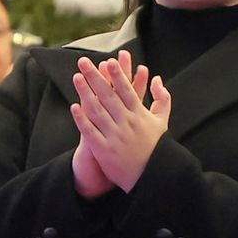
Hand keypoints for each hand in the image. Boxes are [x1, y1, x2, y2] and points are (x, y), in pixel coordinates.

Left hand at [70, 51, 171, 193]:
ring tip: (76, 77)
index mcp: (140, 115)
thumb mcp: (163, 120)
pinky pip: (90, 131)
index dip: (118, 75)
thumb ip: (162, 98)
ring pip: (96, 110)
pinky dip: (82, 119)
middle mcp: (126, 123)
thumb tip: (156, 78)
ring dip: (85, 93)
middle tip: (83, 62)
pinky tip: (74, 106)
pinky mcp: (104, 150)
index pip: (127, 90)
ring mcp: (114, 136)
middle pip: (108, 95)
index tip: (109, 61)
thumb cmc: (156, 146)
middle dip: (95, 77)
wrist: (151, 176)